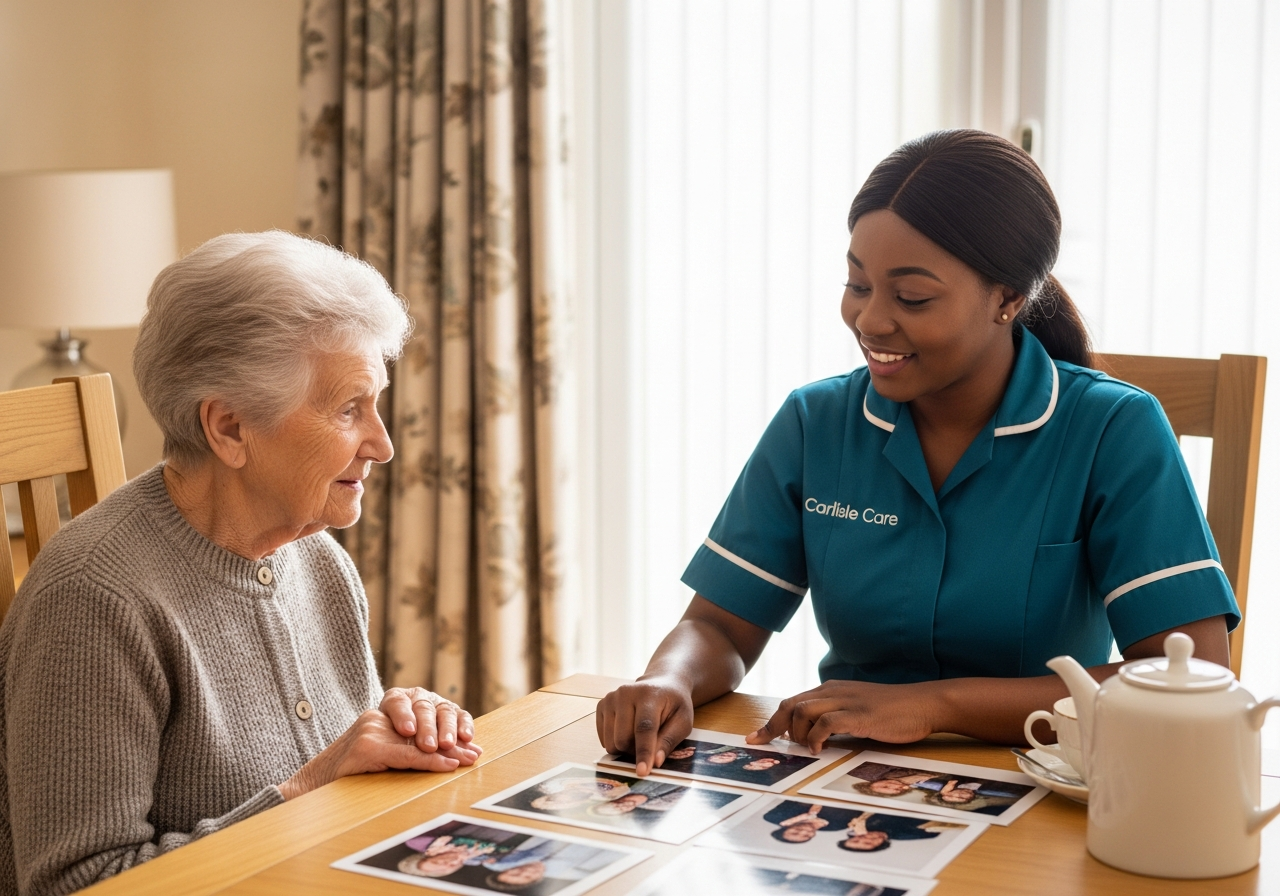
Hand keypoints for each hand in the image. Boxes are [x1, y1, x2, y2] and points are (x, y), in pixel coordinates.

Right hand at [278, 709, 479, 799]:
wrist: (307, 787)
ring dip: (448, 752)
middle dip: (453, 742)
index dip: (446, 733)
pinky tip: (448, 765)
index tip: (469, 745)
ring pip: (418, 742)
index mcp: (379, 718)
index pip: (420, 723)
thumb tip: (439, 758)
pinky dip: (431, 762)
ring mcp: (371, 730)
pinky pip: (407, 755)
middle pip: (424, 729)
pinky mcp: (367, 747)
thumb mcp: (376, 759)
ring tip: (468, 759)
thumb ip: (400, 752)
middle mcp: (376, 718)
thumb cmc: (343, 778)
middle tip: (475, 754)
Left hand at [379, 687, 479, 753]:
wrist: (398, 736)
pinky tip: (467, 737)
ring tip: (447, 745)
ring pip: (444, 712)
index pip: (398, 703)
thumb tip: (374, 751)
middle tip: (429, 745)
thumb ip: (377, 738)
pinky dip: (465, 726)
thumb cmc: (383, 740)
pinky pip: (462, 716)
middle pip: (423, 709)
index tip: (407, 731)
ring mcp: (437, 703)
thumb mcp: (376, 736)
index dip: (403, 716)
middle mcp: (418, 697)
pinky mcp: (454, 713)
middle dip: (427, 728)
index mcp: (395, 698)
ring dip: (447, 729)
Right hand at [596, 677, 694, 776]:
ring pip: (611, 741)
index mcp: (649, 695)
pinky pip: (603, 738)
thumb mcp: (683, 721)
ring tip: (639, 737)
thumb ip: (669, 741)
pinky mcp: (601, 705)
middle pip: (622, 739)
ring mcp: (611, 698)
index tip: (643, 772)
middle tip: (649, 745)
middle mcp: (625, 693)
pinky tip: (627, 730)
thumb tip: (656, 762)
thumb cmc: (674, 705)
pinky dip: (616, 742)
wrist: (662, 683)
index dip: (644, 752)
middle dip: (635, 751)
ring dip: (625, 748)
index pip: (644, 728)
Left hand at [745, 680, 941, 751]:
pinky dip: (816, 736)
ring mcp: (846, 701)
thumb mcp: (858, 710)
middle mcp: (834, 691)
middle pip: (790, 704)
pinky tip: (819, 749)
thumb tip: (816, 737)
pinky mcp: (859, 715)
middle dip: (772, 726)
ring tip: (806, 748)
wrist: (924, 704)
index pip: (793, 702)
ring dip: (796, 733)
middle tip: (762, 744)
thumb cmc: (894, 711)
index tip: (755, 738)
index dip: (771, 721)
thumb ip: (836, 718)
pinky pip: (826, 722)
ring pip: (802, 710)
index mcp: (832, 689)